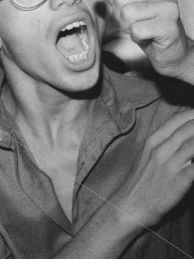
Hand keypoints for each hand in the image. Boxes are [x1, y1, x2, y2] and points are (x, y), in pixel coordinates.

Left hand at [89, 0, 190, 78]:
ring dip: (127, 26)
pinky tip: (147, 36)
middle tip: (134, 21)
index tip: (127, 6)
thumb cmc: (145, 22)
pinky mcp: (170, 27)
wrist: (169, 48)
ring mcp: (171, 8)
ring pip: (127, 13)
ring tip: (140, 28)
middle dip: (120, 14)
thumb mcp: (125, 4)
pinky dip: (136, 36)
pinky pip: (137, 30)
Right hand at [112, 110, 193, 228]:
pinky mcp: (180, 179)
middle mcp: (161, 149)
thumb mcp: (148, 157)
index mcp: (153, 141)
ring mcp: (170, 164)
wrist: (132, 205)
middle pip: (189, 128)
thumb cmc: (142, 182)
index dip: (193, 114)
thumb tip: (185, 135)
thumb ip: (165, 144)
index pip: (177, 120)